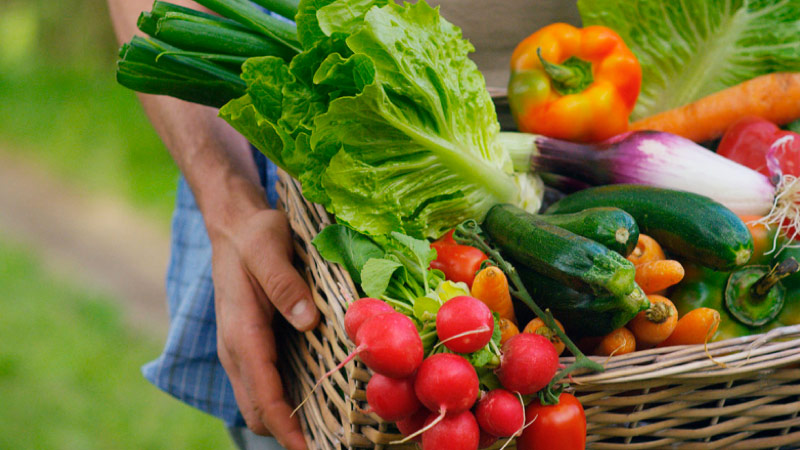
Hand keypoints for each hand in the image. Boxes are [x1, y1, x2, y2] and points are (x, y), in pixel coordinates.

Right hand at [210, 207, 319, 449]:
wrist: (234, 226)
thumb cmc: (254, 235)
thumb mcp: (269, 248)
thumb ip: (284, 283)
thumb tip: (307, 321)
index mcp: (241, 332)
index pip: (262, 395)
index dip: (286, 428)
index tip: (310, 449)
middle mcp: (236, 350)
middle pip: (258, 411)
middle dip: (288, 433)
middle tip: (331, 441)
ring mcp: (241, 350)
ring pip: (259, 402)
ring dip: (286, 421)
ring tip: (328, 430)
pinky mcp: (250, 345)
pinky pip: (264, 385)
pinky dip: (284, 401)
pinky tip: (315, 398)